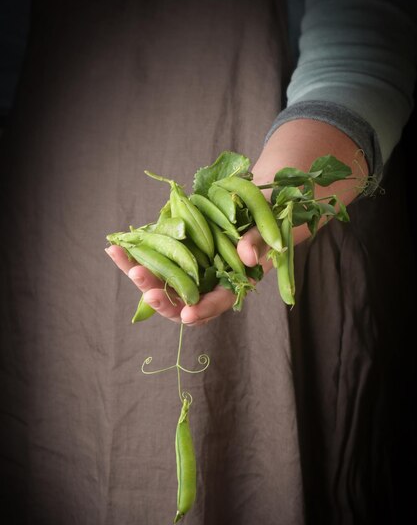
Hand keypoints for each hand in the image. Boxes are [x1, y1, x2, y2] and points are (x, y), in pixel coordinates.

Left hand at [105, 226, 272, 325]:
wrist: (251, 210)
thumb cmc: (263, 227)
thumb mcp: (266, 234)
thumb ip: (257, 245)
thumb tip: (246, 255)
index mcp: (228, 287)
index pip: (214, 304)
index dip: (202, 310)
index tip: (187, 314)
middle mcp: (203, 286)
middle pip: (178, 302)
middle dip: (160, 296)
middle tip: (144, 284)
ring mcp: (186, 273)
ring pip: (159, 285)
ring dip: (138, 274)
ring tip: (116, 255)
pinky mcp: (174, 258)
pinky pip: (152, 263)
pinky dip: (133, 258)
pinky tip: (114, 248)